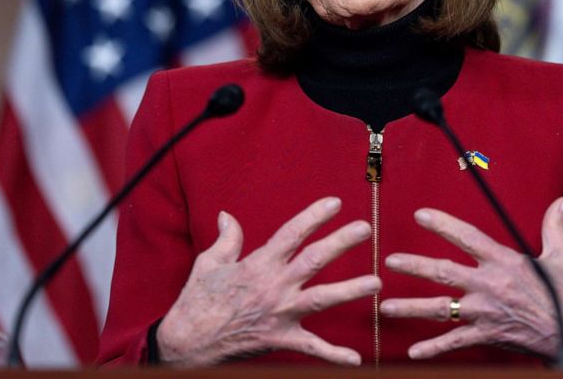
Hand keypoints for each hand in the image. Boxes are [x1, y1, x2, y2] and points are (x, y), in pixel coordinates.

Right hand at [157, 196, 379, 366]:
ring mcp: (279, 314)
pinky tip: (356, 359)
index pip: (292, 234)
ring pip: (321, 299)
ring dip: (350, 291)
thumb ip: (226, 240)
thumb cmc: (196, 301)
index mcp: (258, 264)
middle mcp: (273, 286)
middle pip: (313, 260)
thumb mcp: (208, 264)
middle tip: (364, 229)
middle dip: (340, 243)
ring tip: (376, 283)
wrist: (186, 343)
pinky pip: (311, 348)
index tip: (336, 203)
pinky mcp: (280, 340)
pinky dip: (333, 355)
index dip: (314, 216)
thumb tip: (227, 215)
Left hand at [380, 195, 562, 367]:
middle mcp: (489, 285)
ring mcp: (485, 312)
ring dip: (411, 307)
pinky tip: (414, 351)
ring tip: (385, 306)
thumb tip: (562, 199)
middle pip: (443, 272)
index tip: (420, 215)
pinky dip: (434, 348)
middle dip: (414, 266)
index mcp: (504, 262)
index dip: (443, 224)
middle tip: (390, 262)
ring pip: (440, 308)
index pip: (467, 237)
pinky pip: (455, 342)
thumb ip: (554, 226)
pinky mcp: (486, 335)